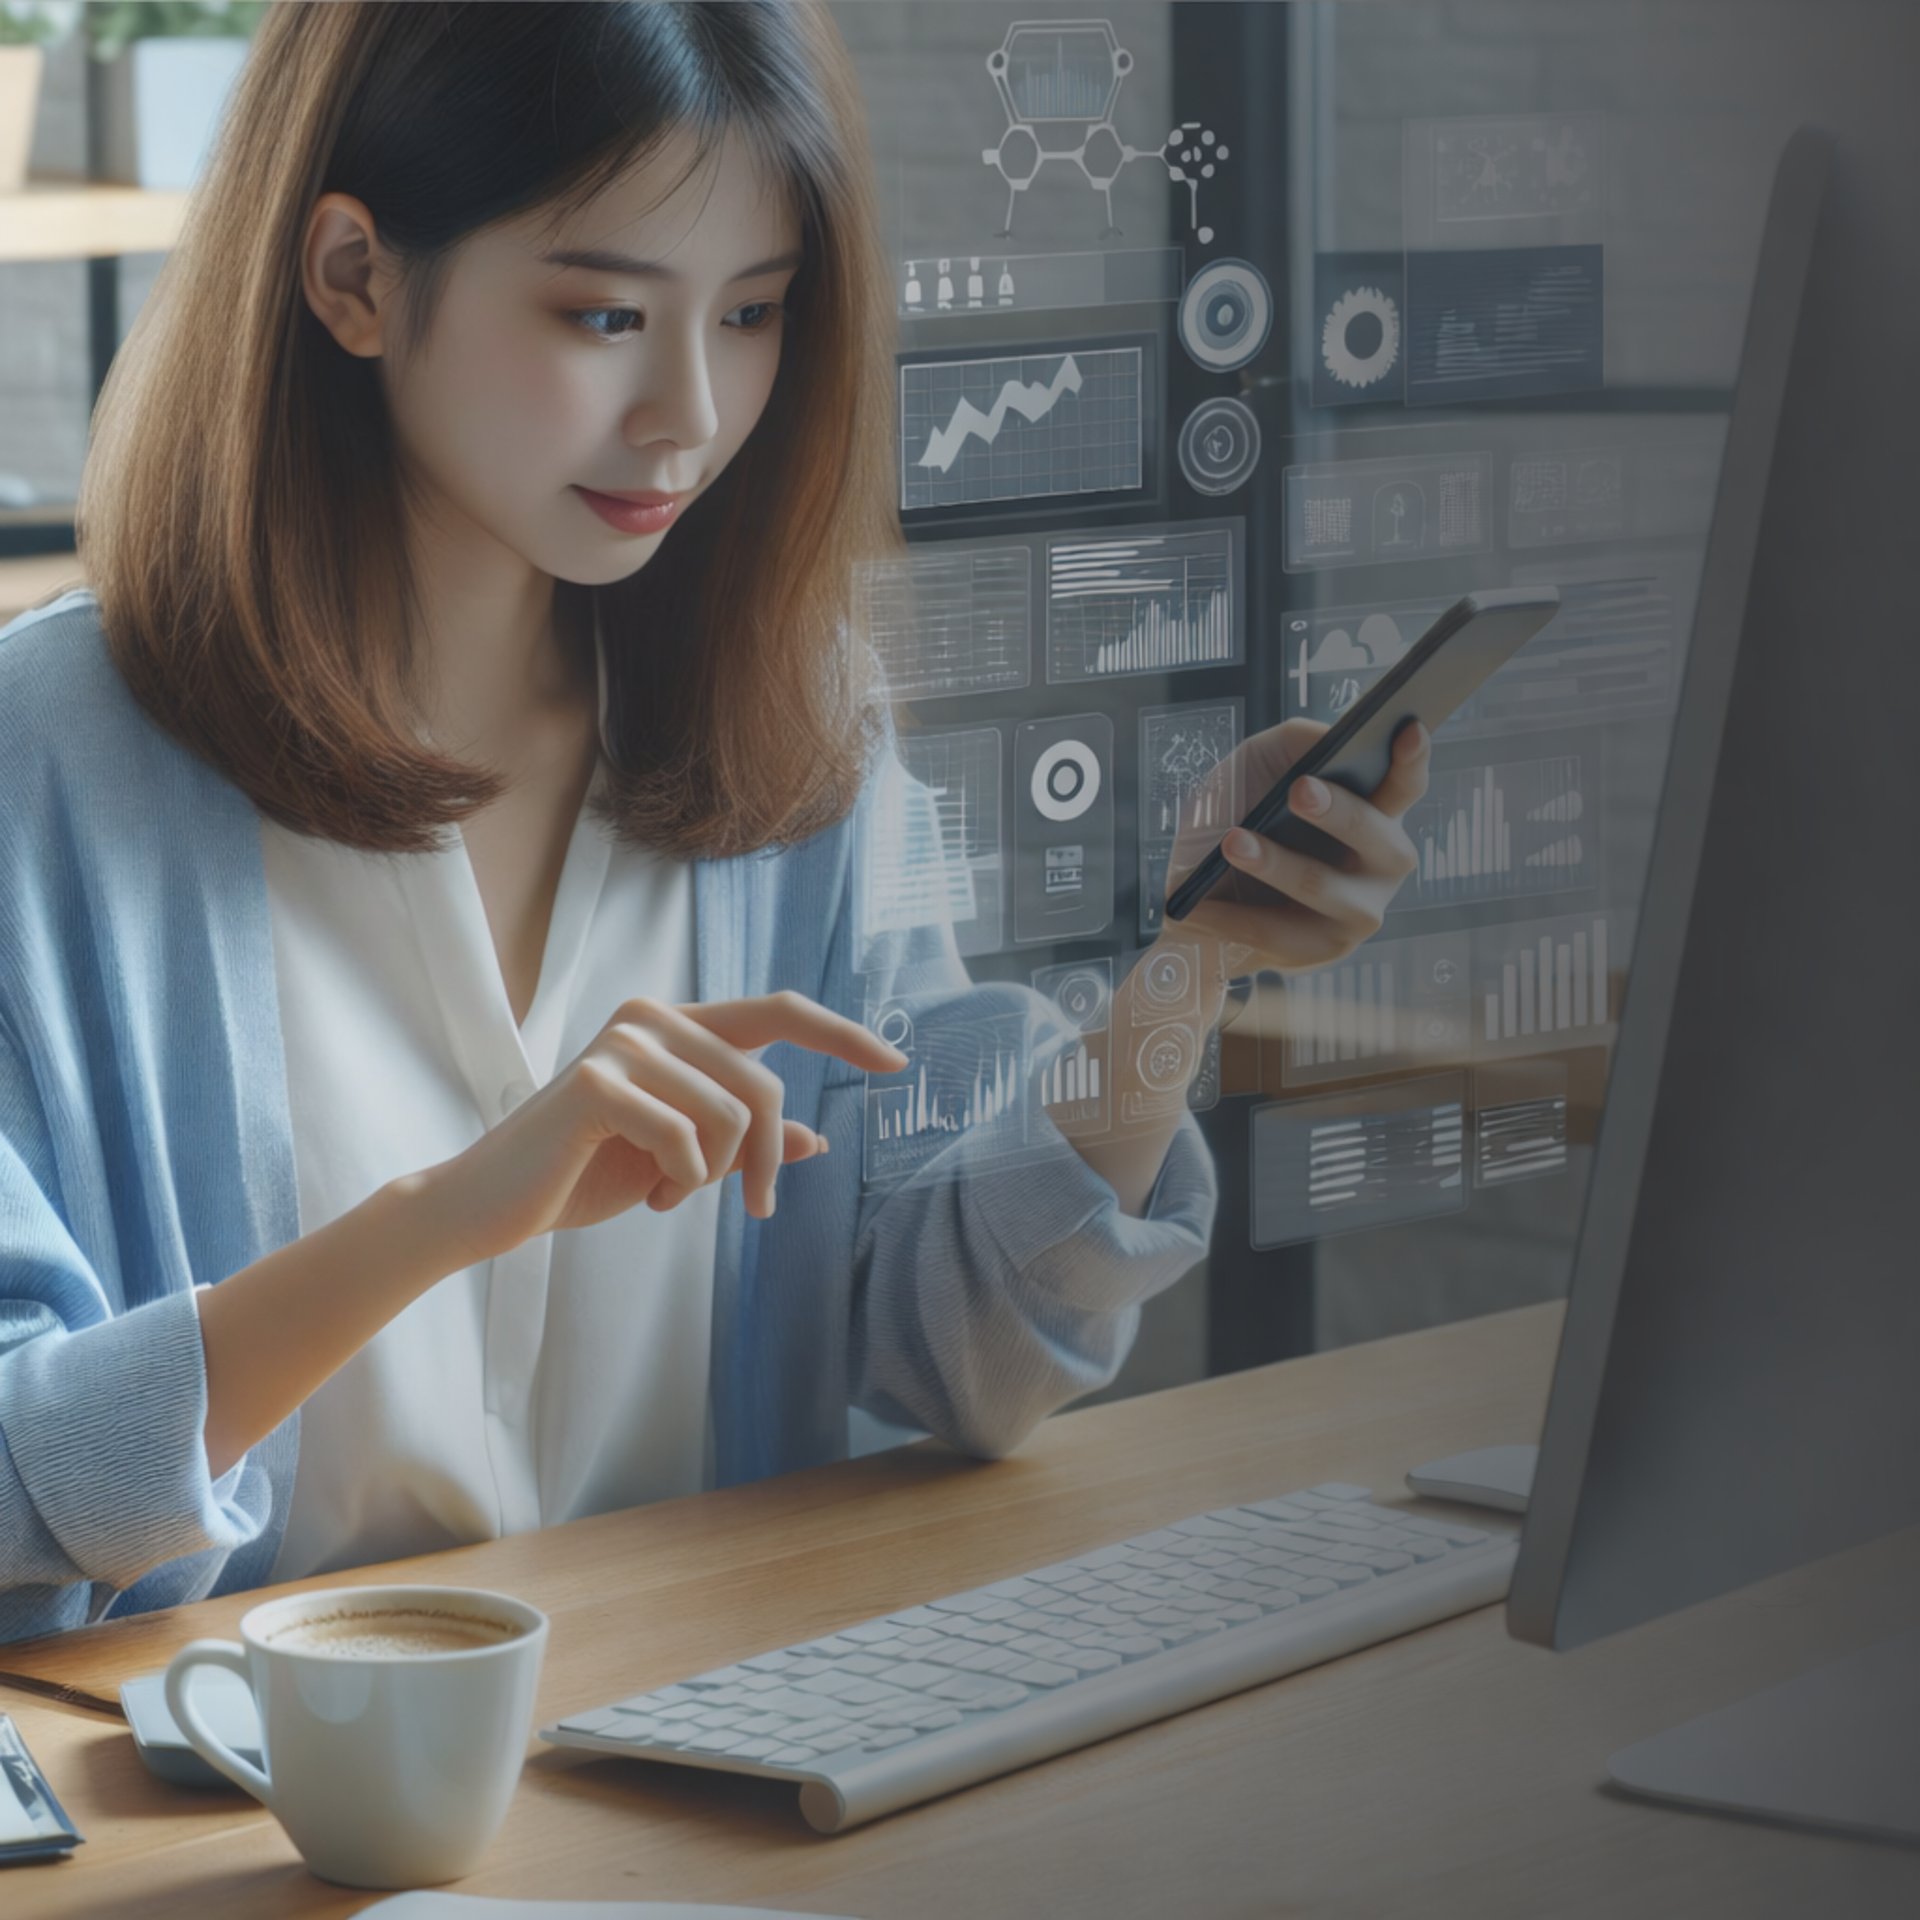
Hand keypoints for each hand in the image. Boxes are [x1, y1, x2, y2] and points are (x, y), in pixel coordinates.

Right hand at [422, 991, 906, 1267]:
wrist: (492, 1204)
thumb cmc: (586, 1174)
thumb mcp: (683, 1159)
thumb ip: (744, 1140)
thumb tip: (817, 1136)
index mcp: (677, 1027)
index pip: (779, 1012)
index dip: (843, 1036)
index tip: (897, 1066)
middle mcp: (654, 1020)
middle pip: (765, 1085)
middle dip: (768, 1159)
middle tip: (755, 1208)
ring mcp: (625, 1046)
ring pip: (733, 1117)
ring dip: (715, 1176)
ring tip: (671, 1191)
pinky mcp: (599, 1084)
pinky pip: (688, 1141)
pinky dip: (682, 1182)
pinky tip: (651, 1194)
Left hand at [1164, 717, 1430, 975]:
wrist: (1203, 897)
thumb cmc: (1241, 816)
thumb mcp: (1255, 767)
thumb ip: (1291, 743)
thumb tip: (1323, 739)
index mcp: (1377, 813)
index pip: (1404, 784)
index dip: (1413, 758)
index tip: (1409, 729)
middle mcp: (1382, 864)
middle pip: (1378, 837)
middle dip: (1340, 813)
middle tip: (1300, 790)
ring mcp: (1358, 911)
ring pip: (1323, 886)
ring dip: (1276, 864)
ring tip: (1233, 842)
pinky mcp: (1322, 950)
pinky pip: (1276, 933)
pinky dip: (1232, 917)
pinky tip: (1196, 906)